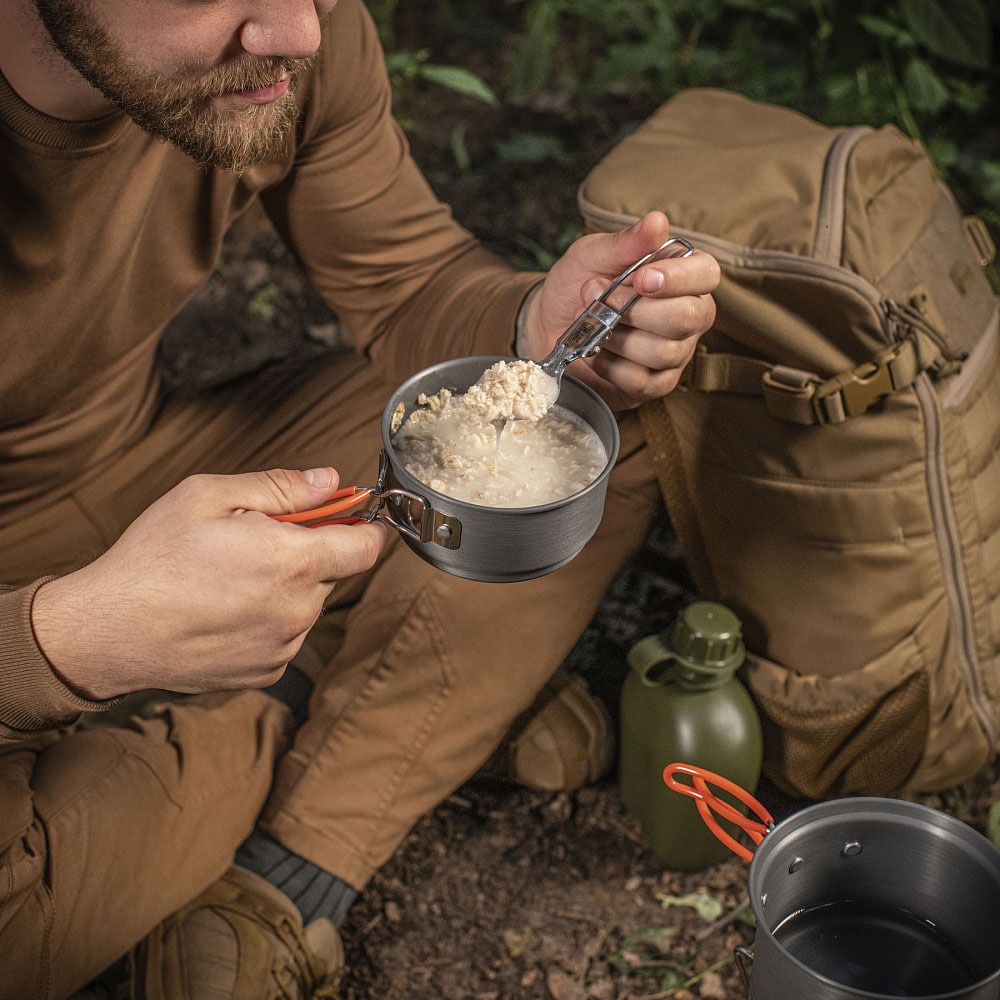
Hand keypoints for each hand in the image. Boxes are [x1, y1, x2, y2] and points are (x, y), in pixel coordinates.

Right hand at [31, 468, 386, 700]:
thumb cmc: (154, 558)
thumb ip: (282, 487)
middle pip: (331, 572)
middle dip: (306, 553)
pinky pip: (284, 635)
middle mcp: (298, 610)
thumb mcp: (209, 496)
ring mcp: (284, 646)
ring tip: (227, 580)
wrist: (108, 631)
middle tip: (254, 542)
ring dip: (284, 588)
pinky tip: (224, 611)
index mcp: (293, 562)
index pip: (367, 547)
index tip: (351, 519)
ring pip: (306, 604)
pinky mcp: (267, 672)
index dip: (364, 528)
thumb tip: (331, 481)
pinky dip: (266, 620)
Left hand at [519, 211, 719, 409]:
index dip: (677, 278)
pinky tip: (595, 351)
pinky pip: (641, 380)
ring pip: (662, 351)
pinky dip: (609, 365)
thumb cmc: (576, 285)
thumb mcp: (593, 255)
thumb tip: (658, 221)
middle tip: (600, 298)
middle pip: (687, 317)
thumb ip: (626, 243)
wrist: (547, 324)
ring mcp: (676, 353)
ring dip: (616, 336)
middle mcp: (689, 314)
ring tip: (592, 323)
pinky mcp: (655, 384)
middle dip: (635, 310)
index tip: (641, 278)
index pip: (706, 274)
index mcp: (683, 276)